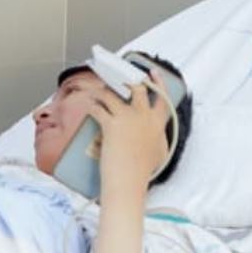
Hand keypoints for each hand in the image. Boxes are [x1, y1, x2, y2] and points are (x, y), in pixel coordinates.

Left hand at [88, 76, 168, 197]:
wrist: (128, 180)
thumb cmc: (142, 170)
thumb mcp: (160, 152)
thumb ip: (158, 136)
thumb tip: (155, 132)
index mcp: (158, 123)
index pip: (162, 97)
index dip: (158, 82)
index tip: (152, 72)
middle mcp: (145, 117)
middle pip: (136, 88)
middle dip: (125, 79)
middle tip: (115, 76)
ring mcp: (128, 118)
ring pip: (113, 94)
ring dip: (102, 91)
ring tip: (96, 92)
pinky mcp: (111, 124)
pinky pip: (98, 108)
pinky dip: (92, 105)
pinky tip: (88, 106)